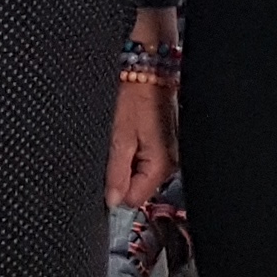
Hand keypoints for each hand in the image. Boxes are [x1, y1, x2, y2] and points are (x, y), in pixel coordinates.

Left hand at [108, 73, 175, 210]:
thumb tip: (112, 201)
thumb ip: (116, 172)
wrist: (149, 74)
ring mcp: (169, 156)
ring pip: (141, 176)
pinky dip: (134, 154)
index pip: (133, 200)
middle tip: (116, 150)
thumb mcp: (120, 137)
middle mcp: (169, 165)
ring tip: (123, 140)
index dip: (116, 190)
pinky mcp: (166, 146)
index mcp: (160, 166)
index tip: (107, 173)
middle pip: (138, 189)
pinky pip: (146, 162)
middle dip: (123, 175)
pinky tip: (131, 137)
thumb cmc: (136, 99)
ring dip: (128, 164)